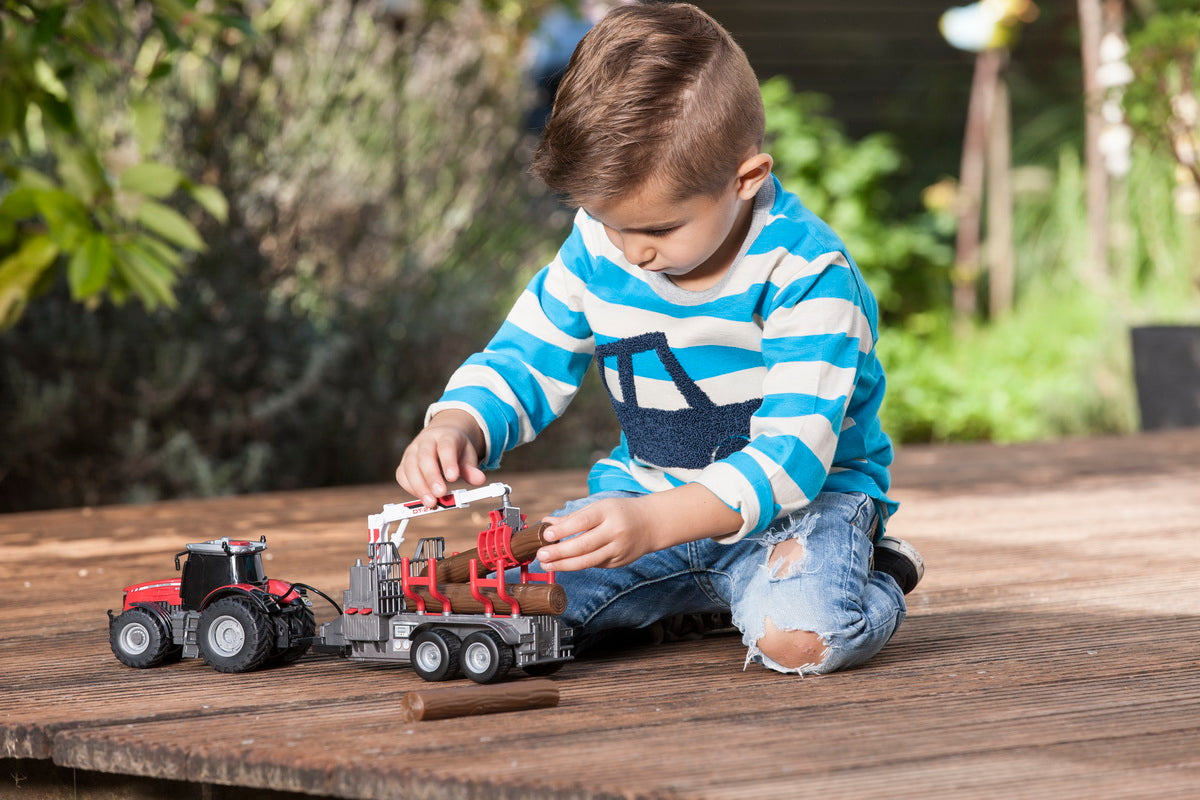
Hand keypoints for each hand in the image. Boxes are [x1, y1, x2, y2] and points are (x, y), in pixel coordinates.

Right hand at [395, 410, 486, 505]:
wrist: (442, 435)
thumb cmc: (456, 447)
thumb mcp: (468, 455)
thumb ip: (471, 468)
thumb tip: (479, 480)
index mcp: (445, 435)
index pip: (446, 446)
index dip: (448, 462)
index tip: (453, 478)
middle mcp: (426, 441)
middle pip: (424, 457)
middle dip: (432, 477)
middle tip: (440, 495)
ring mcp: (412, 450)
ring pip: (410, 466)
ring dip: (419, 487)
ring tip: (431, 502)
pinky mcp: (404, 462)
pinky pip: (402, 475)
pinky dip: (410, 488)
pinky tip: (421, 497)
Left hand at [536, 483, 743, 570]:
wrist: (651, 524)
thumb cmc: (621, 512)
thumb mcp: (599, 507)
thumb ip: (574, 517)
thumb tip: (547, 523)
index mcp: (608, 513)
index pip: (583, 522)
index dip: (563, 530)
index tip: (546, 535)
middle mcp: (614, 532)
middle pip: (584, 545)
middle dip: (560, 553)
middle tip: (541, 555)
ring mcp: (618, 549)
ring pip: (588, 561)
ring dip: (564, 564)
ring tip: (547, 565)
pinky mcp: (618, 562)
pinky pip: (595, 564)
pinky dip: (578, 564)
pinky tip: (564, 564)